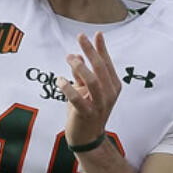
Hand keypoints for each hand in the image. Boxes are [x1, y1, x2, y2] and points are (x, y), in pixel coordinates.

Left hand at [61, 33, 120, 150]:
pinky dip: (68, 88)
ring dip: (80, 67)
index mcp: (112, 86)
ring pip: (93, 82)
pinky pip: (78, 99)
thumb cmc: (85, 112)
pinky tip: (60, 80)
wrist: (87, 139)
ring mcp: (100, 105)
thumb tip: (77, 54)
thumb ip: (81, 75)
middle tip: (80, 37)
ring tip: (70, 57)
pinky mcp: (87, 114)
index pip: (107, 63)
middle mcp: (109, 94)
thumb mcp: (85, 91)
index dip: (101, 48)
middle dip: (91, 51)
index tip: (96, 33)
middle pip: (101, 68)